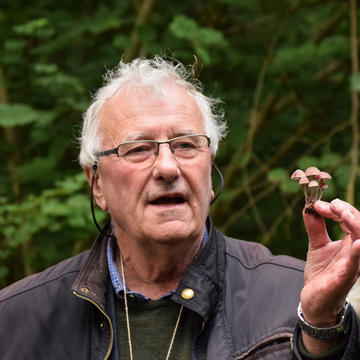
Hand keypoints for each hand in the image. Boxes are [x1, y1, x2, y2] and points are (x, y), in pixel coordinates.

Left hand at [301, 199, 359, 326]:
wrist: (314, 299)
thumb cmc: (321, 272)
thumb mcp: (317, 245)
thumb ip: (315, 226)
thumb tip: (309, 208)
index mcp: (349, 243)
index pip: (352, 219)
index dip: (338, 208)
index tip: (318, 205)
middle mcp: (355, 252)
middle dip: (348, 212)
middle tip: (332, 205)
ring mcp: (352, 265)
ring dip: (356, 225)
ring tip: (343, 213)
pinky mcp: (344, 278)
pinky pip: (355, 264)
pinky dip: (357, 252)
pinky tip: (357, 243)